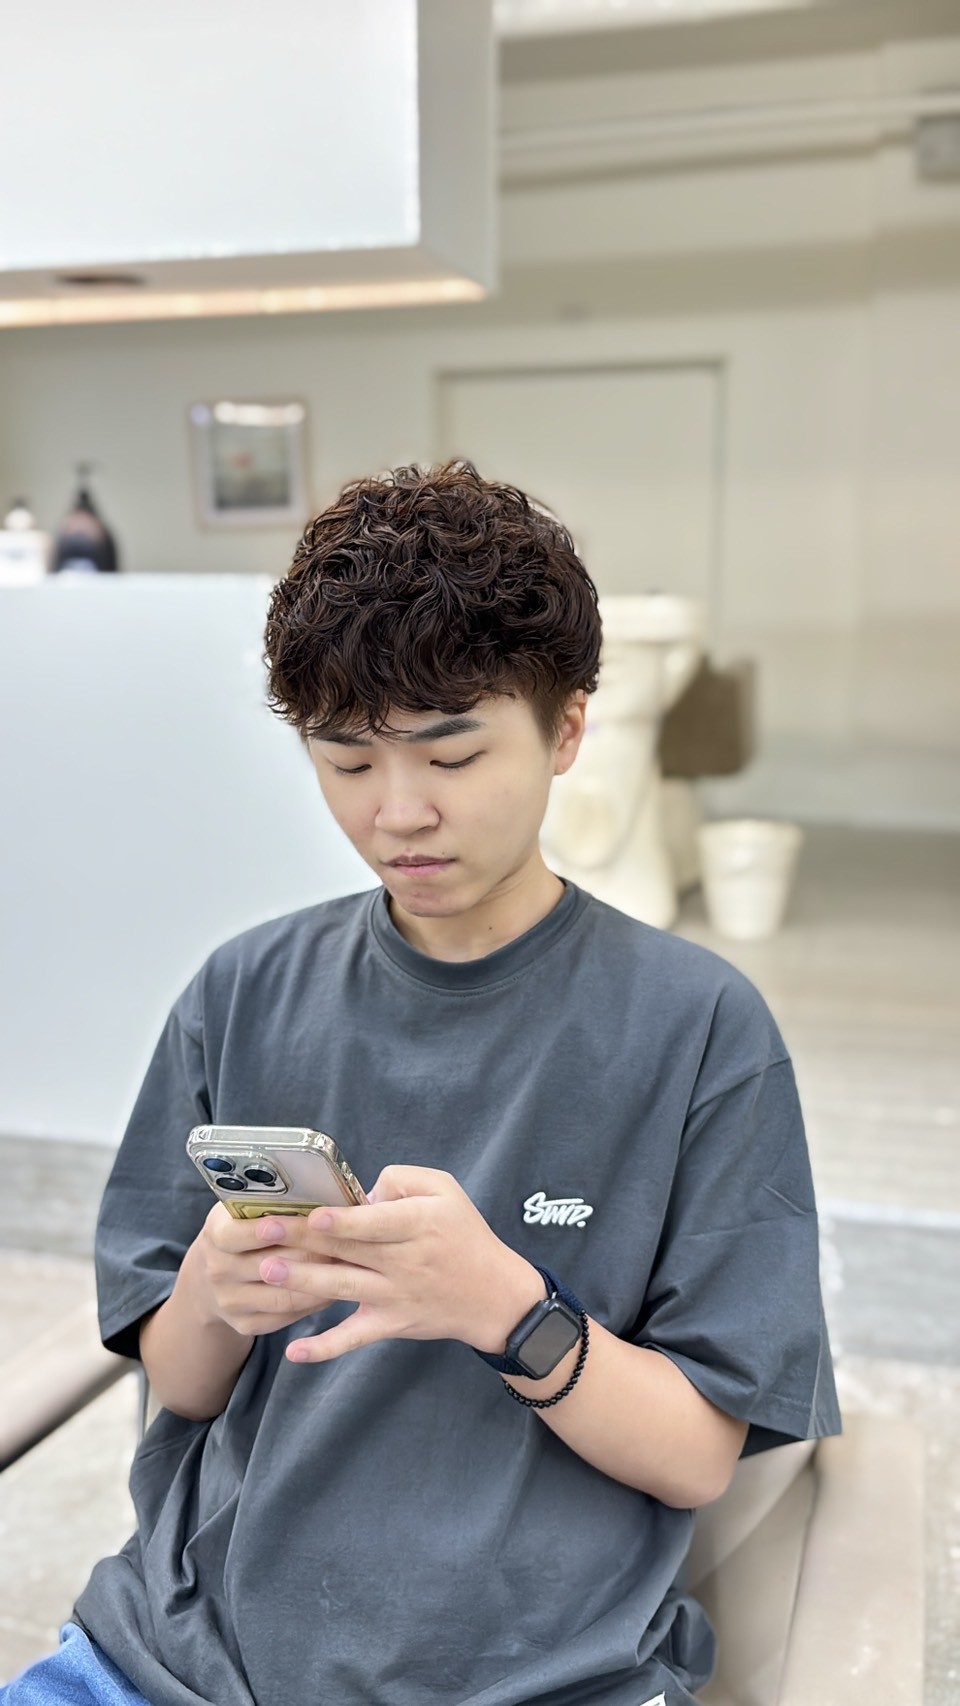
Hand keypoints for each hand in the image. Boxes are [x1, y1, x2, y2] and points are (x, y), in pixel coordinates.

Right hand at [190, 1201, 337, 1338]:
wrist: (211, 1277)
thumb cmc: (242, 1230)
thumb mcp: (244, 1210)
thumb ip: (272, 1204)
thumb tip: (321, 1196)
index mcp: (216, 1234)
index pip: (240, 1234)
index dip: (269, 1229)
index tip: (302, 1222)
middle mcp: (218, 1271)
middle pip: (271, 1266)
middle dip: (312, 1254)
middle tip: (346, 1245)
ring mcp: (230, 1302)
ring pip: (284, 1295)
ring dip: (320, 1283)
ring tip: (349, 1268)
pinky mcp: (245, 1324)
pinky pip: (287, 1316)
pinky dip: (314, 1302)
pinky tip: (335, 1288)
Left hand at [256, 1165, 544, 1364]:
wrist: (494, 1296)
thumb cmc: (465, 1234)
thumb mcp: (445, 1190)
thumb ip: (402, 1179)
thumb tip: (361, 1191)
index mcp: (418, 1225)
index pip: (376, 1223)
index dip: (344, 1221)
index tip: (313, 1215)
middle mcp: (404, 1262)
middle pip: (348, 1251)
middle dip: (303, 1241)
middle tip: (263, 1232)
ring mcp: (395, 1297)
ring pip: (342, 1288)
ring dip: (303, 1282)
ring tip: (267, 1272)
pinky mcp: (390, 1324)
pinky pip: (354, 1338)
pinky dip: (325, 1348)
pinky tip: (295, 1351)